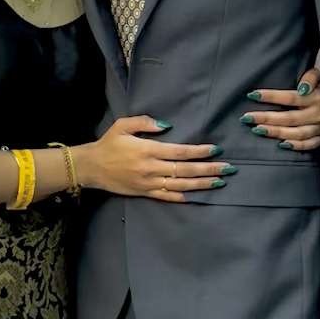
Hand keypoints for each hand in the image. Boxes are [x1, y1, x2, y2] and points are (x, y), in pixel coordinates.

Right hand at [73, 116, 225, 201]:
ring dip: (201, 184)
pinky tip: (197, 195)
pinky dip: (183, 196)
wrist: (91, 167)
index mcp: (147, 150)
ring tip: (219, 182)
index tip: (215, 149)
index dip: (198, 152)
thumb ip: (145, 122)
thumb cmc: (108, 144)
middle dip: (208, 169)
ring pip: (180, 185)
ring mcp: (149, 183)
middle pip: (185, 170)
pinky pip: (167, 196)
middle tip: (228, 168)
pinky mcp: (145, 193)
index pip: (179, 152)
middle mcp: (151, 168)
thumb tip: (167, 125)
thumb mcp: (122, 125)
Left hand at [241, 66, 319, 150]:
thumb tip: (302, 87)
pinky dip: (296, 146)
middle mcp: (319, 113)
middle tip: (247, 117)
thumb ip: (311, 77)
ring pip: (297, 133)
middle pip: (290, 117)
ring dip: (276, 132)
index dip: (271, 96)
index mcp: (318, 97)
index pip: (291, 97)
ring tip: (258, 130)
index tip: (253, 95)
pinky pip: (310, 145)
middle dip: (266, 117)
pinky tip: (281, 145)